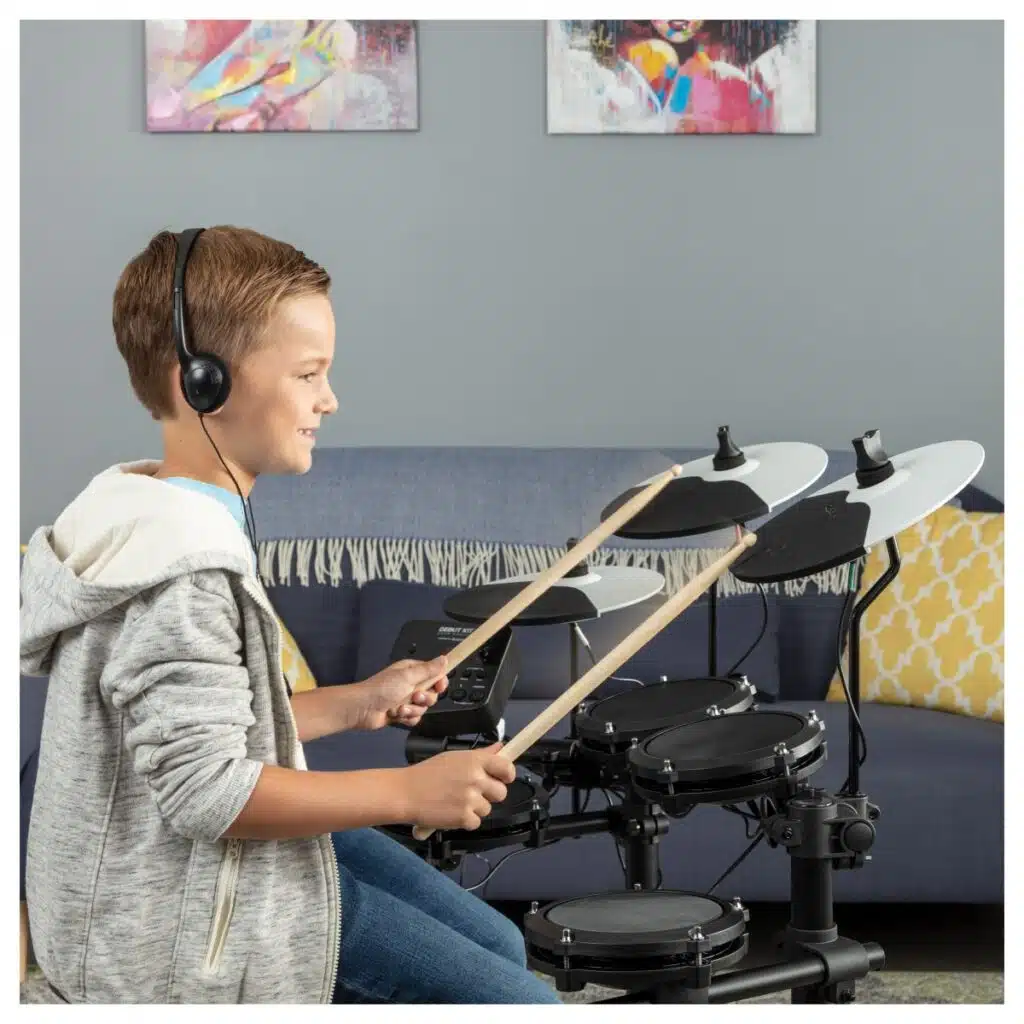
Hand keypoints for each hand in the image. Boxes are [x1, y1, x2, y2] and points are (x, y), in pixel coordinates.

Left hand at [352, 656, 448, 730]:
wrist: (363, 709)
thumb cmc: (383, 688)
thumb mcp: (408, 676)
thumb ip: (428, 670)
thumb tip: (445, 658)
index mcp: (413, 671)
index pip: (435, 674)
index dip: (439, 681)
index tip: (439, 687)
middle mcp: (411, 684)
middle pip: (431, 694)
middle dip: (424, 698)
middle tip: (414, 697)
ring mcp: (406, 700)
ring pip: (423, 708)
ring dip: (412, 710)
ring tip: (399, 708)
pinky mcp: (402, 714)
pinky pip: (415, 718)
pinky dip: (407, 718)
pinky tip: (397, 716)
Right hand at [401, 743, 515, 830]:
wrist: (405, 793)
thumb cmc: (427, 773)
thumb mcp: (454, 758)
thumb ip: (481, 756)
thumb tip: (501, 748)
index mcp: (475, 761)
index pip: (506, 767)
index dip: (507, 774)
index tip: (503, 778)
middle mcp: (476, 778)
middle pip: (501, 792)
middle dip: (489, 795)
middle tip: (472, 793)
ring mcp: (471, 799)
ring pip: (487, 808)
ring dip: (475, 808)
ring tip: (455, 802)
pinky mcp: (464, 818)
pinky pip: (476, 822)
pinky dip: (465, 821)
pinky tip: (451, 812)